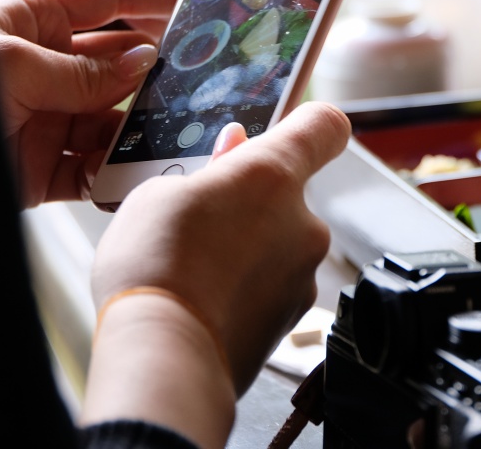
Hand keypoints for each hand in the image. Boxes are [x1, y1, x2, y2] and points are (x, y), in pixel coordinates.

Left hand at [0, 0, 187, 206]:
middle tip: (210, 73)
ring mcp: (50, 118)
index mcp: (34, 21)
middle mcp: (48, 67)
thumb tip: (144, 61)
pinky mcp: (45, 171)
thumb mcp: (9, 65)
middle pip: (123, 63)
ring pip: (119, 121)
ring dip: (149, 130)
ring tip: (184, 134)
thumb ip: (80, 68)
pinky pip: (97, 171)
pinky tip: (141, 177)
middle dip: (164, 68)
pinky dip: (120, 177)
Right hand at [90, 102, 348, 393]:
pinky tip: (202, 297)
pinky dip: (243, 287)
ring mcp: (303, 274)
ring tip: (190, 265)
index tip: (290, 126)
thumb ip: (207, 168)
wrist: (163, 358)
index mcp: (273, 175)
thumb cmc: (155, 269)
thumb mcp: (159, 194)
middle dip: (248, 201)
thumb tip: (232, 152)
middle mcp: (303, 222)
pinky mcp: (292, 318)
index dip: (308, 122)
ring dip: (245, 247)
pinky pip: (270, 286)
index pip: (324, 126)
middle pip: (286, 193)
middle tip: (198, 216)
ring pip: (277, 243)